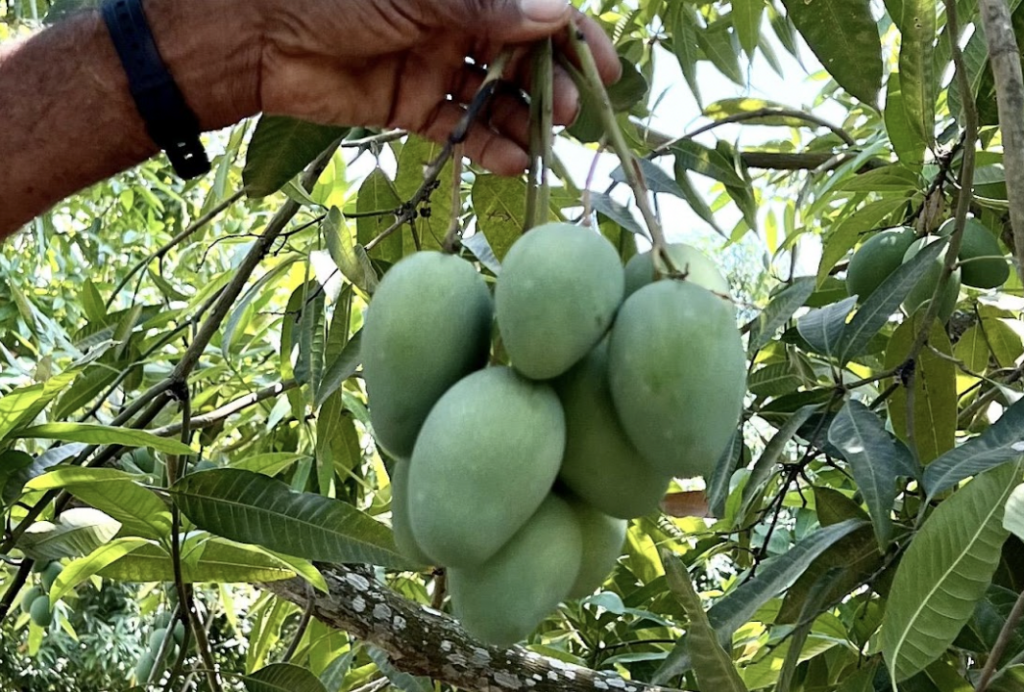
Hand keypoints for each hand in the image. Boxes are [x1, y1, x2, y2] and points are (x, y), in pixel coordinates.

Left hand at [257, 0, 621, 174]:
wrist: (259, 36)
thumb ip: (488, 7)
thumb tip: (557, 14)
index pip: (536, 11)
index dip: (575, 39)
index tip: (605, 71)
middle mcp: (458, 23)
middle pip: (522, 58)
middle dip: (550, 87)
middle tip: (567, 116)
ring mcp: (436, 66)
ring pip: (495, 98)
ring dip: (522, 122)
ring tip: (541, 146)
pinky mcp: (412, 107)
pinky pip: (459, 129)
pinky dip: (484, 147)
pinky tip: (509, 163)